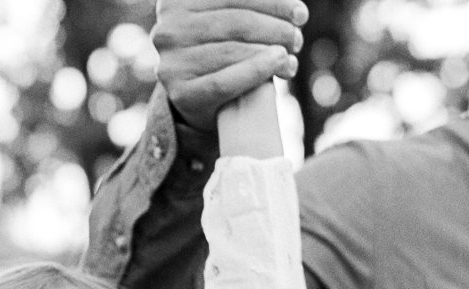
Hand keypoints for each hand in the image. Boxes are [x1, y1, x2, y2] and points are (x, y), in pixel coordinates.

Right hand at [152, 0, 305, 131]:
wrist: (197, 99)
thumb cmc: (219, 49)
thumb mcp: (225, 19)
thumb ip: (247, 7)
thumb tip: (291, 6)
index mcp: (177, 1)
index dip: (273, 3)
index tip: (300, 13)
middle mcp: (168, 29)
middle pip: (237, 22)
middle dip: (277, 29)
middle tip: (296, 38)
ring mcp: (171, 63)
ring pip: (234, 50)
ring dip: (273, 52)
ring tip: (291, 57)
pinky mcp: (181, 93)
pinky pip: (225, 81)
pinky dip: (259, 70)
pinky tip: (280, 65)